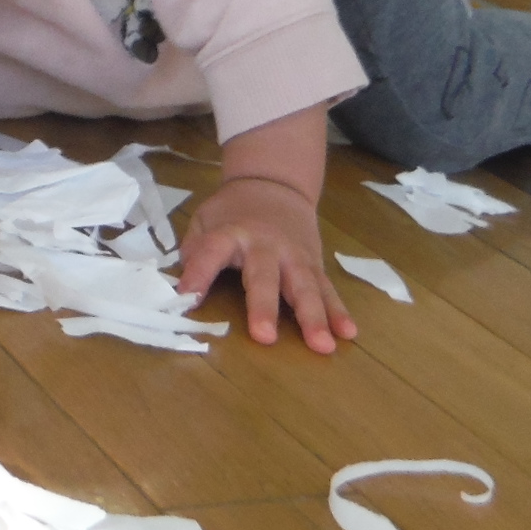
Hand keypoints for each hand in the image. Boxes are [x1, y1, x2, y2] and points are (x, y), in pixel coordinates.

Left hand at [176, 175, 355, 353]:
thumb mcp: (205, 218)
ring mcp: (294, 256)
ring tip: (322, 345)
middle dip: (265, 306)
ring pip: (305, 286)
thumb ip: (195, 249)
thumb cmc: (233, 210)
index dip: (198, 273)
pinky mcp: (315, 264)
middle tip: (264, 337)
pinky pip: (327, 289)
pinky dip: (338, 311)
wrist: (276, 184)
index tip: (187, 298)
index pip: (212, 251)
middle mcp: (265, 245)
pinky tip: (347, 333)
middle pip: (265, 276)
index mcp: (231, 233)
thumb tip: (182, 285)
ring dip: (314, 317)